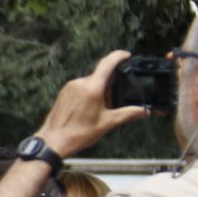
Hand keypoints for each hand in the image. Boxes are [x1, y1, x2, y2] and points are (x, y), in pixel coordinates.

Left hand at [35, 51, 151, 156]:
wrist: (53, 141)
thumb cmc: (79, 133)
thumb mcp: (108, 123)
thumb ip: (128, 113)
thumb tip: (144, 110)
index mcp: (92, 87)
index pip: (107, 63)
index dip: (119, 56)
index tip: (127, 55)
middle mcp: (79, 83)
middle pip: (100, 76)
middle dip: (111, 86)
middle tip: (114, 102)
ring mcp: (69, 87)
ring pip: (91, 82)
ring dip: (100, 91)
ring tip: (101, 109)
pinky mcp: (63, 92)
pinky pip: (81, 87)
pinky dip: (89, 94)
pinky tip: (89, 109)